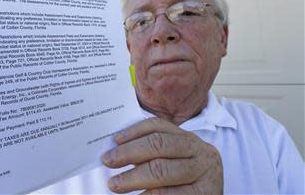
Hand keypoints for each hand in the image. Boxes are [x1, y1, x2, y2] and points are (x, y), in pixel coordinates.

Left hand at [102, 118, 222, 194]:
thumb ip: (149, 155)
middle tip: (108, 161)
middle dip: (129, 152)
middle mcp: (201, 152)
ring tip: (115, 184)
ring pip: (163, 170)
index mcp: (189, 140)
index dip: (134, 131)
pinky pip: (171, 194)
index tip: (115, 140)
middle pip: (159, 145)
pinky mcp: (206, 194)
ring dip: (133, 177)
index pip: (158, 127)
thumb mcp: (172, 162)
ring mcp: (206, 174)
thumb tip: (115, 152)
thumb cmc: (182, 183)